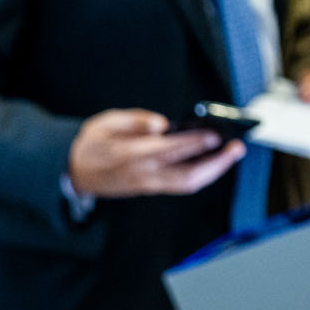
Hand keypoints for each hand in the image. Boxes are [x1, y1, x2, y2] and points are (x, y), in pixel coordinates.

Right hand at [66, 109, 242, 198]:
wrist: (74, 172)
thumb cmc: (90, 144)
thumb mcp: (104, 122)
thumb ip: (133, 120)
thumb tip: (160, 123)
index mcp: (128, 154)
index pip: (168, 150)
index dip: (194, 143)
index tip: (215, 134)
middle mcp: (141, 173)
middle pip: (185, 174)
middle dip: (215, 163)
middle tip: (235, 147)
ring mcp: (146, 184)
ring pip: (187, 183)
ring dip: (213, 171)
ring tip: (231, 155)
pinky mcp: (149, 188)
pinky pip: (180, 185)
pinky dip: (201, 175)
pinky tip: (213, 163)